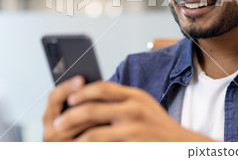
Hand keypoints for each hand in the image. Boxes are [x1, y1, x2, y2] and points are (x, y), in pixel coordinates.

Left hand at [43, 76, 214, 141]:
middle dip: (70, 117)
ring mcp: (133, 129)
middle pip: (92, 109)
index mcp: (134, 95)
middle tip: (57, 124)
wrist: (180, 145)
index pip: (102, 87)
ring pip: (93, 133)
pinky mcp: (132, 146)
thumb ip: (122, 99)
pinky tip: (82, 150)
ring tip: (65, 141)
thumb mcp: (144, 104)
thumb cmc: (159, 126)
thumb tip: (94, 94)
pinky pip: (103, 148)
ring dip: (75, 138)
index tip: (69, 99)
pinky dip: (89, 150)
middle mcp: (133, 109)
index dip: (82, 92)